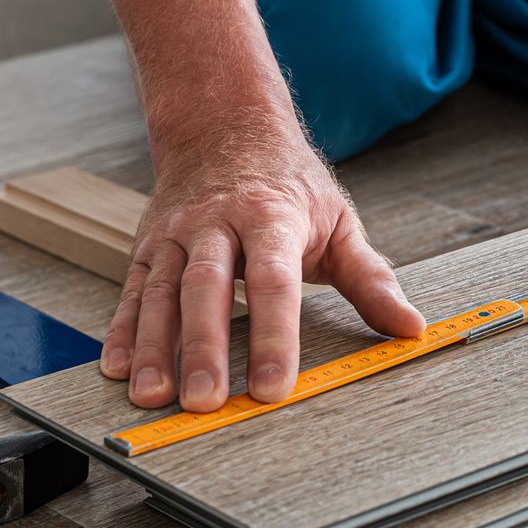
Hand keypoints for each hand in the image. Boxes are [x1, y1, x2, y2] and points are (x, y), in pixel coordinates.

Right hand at [100, 115, 424, 412]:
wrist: (224, 125)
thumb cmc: (288, 182)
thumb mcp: (337, 220)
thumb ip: (372, 278)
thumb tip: (410, 326)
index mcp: (270, 216)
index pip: (274, 281)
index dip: (275, 336)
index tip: (276, 387)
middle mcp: (216, 223)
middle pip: (207, 289)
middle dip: (204, 348)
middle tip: (206, 402)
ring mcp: (176, 233)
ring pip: (162, 293)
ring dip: (154, 347)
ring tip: (153, 396)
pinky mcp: (148, 245)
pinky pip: (133, 291)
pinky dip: (122, 330)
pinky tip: (117, 368)